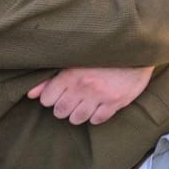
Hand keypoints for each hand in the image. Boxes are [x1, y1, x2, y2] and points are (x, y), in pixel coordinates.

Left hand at [28, 65, 154, 125]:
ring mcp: (100, 95)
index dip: (52, 98)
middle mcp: (83, 86)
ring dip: (79, 114)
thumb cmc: (104, 53)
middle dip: (64, 107)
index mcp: (70, 74)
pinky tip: (100, 106)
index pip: (47, 100)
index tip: (60, 93)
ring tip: (86, 104)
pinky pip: (97, 120)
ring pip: (77, 119)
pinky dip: (96, 115)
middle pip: (60, 112)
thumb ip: (51, 77)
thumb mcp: (76, 59)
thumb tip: (31, 94)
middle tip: (73, 99)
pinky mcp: (116, 101)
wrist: (137, 47)